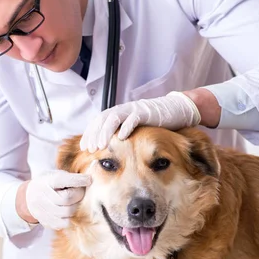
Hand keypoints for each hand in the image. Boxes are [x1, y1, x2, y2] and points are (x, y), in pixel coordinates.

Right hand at [19, 170, 91, 229]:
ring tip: (73, 202)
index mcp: (46, 181)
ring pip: (67, 212)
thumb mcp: (54, 175)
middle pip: (66, 199)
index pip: (63, 180)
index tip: (89, 179)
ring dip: (74, 207)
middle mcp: (42, 196)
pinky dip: (68, 218)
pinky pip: (63, 223)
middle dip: (78, 195)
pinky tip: (66, 211)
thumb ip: (69, 178)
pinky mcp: (45, 221)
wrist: (28, 197)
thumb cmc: (47, 184)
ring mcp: (42, 210)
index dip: (78, 180)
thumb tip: (89, 181)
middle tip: (80, 192)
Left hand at [80, 91, 200, 152]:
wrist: (174, 109)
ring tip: (101, 145)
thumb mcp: (132, 128)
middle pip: (102, 120)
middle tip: (90, 149)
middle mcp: (122, 110)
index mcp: (117, 113)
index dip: (89, 133)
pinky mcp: (146, 112)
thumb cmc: (151, 122)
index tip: (84, 147)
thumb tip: (106, 148)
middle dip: (94, 134)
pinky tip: (121, 138)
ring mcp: (133, 110)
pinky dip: (126, 127)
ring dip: (106, 132)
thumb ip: (120, 133)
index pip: (97, 122)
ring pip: (114, 118)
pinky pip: (134, 118)